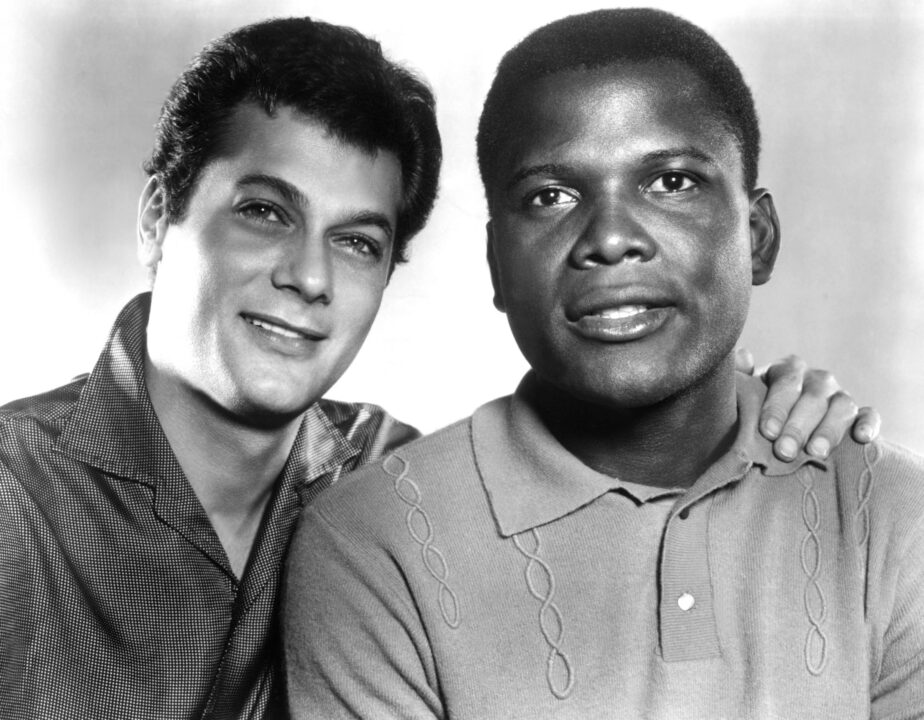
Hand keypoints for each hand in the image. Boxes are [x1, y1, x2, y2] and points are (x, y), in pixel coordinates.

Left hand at [735, 349, 880, 461]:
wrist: (778, 428)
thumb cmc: (755, 409)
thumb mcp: (743, 393)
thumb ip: (740, 376)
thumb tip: (743, 357)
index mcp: (788, 370)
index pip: (786, 381)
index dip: (777, 406)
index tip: (766, 431)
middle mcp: (816, 379)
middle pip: (813, 397)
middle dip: (798, 426)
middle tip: (784, 451)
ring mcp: (839, 396)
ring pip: (842, 406)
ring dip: (829, 430)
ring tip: (814, 452)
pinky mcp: (858, 415)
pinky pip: (869, 414)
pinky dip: (868, 424)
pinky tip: (862, 438)